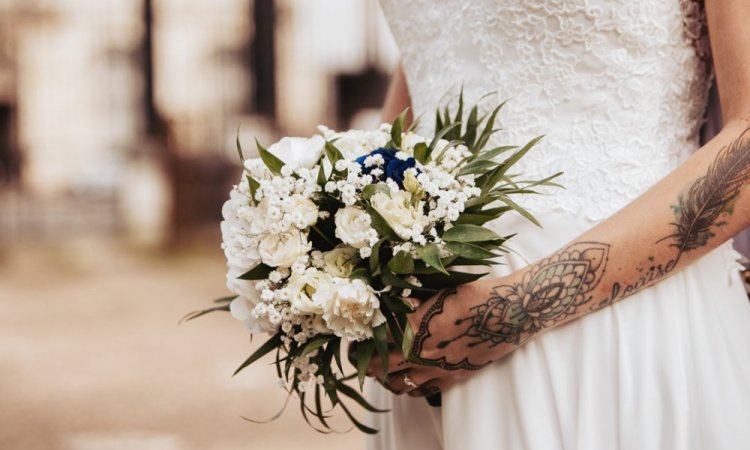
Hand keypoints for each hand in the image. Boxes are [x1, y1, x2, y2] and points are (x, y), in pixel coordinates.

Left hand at [367, 241, 609, 395]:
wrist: (510, 311)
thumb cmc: (474, 292)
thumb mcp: (438, 289)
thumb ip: (410, 298)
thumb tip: (388, 297)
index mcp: (413, 325)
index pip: (374, 338)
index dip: (359, 339)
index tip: (351, 338)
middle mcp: (420, 351)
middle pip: (379, 365)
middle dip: (364, 361)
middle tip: (357, 357)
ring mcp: (437, 368)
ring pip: (398, 383)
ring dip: (384, 378)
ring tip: (378, 371)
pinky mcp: (453, 377)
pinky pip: (422, 391)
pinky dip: (409, 388)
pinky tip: (406, 381)